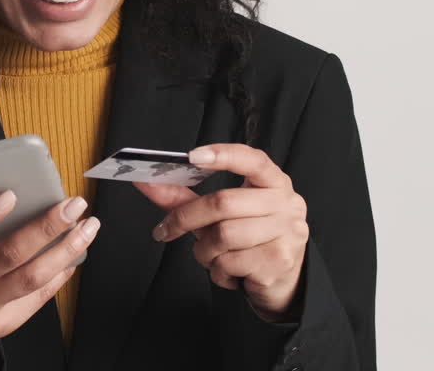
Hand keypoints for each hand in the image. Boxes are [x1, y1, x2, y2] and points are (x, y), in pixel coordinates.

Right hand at [0, 190, 100, 350]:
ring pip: (32, 277)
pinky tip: (74, 255)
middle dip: (47, 227)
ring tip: (86, 228)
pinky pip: (38, 296)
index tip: (9, 195)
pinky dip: (60, 273)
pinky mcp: (3, 323)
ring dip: (65, 250)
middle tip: (73, 206)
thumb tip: (15, 198)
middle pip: (9, 253)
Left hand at [132, 143, 307, 321]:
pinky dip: (217, 270)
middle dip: (186, 218)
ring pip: (223, 236)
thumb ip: (185, 197)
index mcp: (273, 182)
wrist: (283, 279)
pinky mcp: (278, 261)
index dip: (223, 154)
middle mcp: (286, 203)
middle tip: (165, 230)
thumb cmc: (248, 239)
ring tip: (209, 255)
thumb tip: (146, 182)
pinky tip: (227, 270)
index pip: (252, 159)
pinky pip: (229, 263)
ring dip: (203, 251)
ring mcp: (286, 232)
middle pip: (223, 202)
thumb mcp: (222, 215)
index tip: (191, 156)